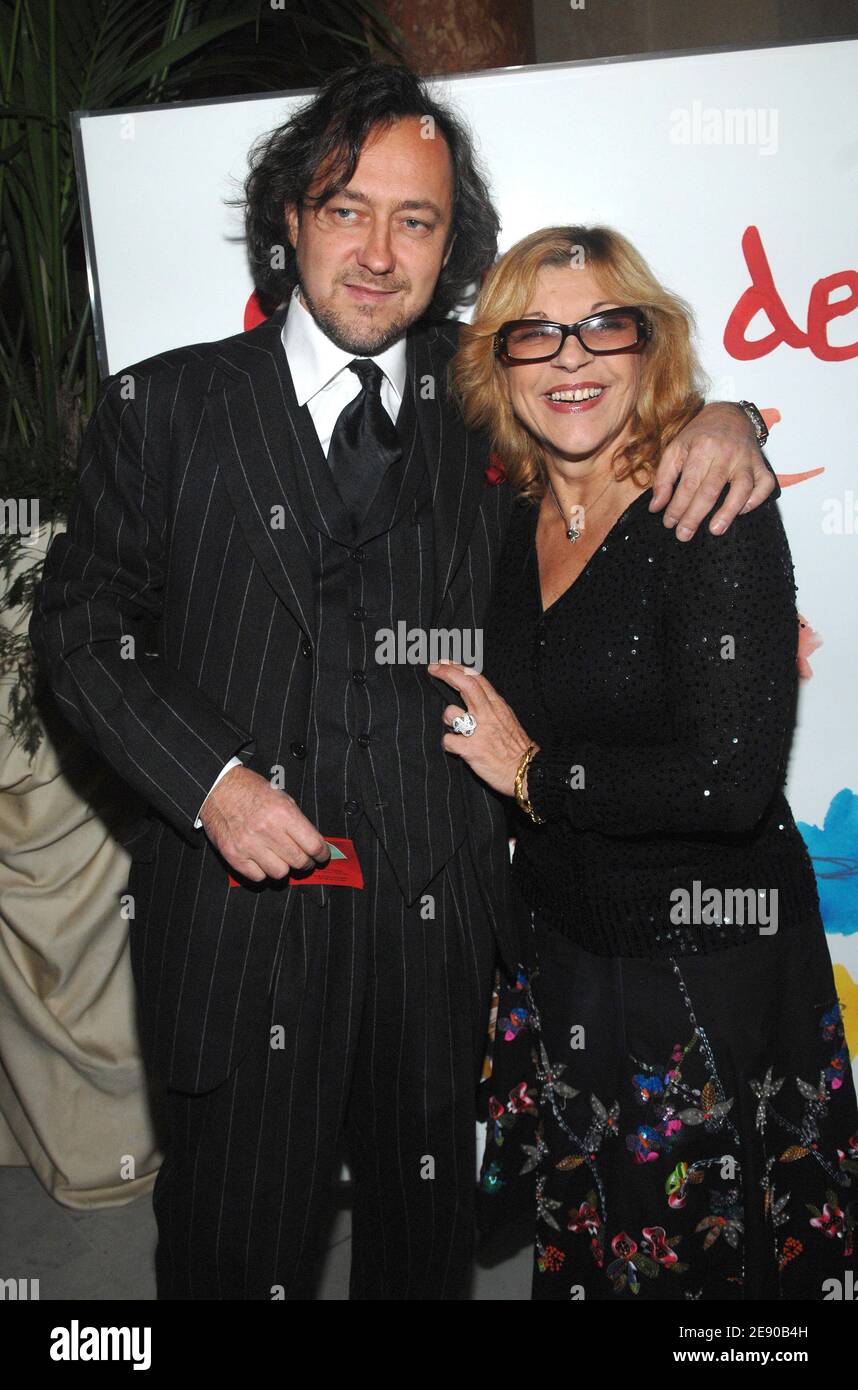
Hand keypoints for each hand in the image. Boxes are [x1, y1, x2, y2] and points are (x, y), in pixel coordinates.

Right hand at [199, 765, 329, 881]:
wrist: (218, 788)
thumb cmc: (252, 791)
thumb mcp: (282, 797)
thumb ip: (298, 822)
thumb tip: (315, 844)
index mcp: (283, 813)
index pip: (313, 845)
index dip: (322, 854)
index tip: (322, 855)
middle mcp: (267, 830)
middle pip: (299, 861)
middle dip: (306, 862)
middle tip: (304, 859)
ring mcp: (249, 845)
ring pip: (280, 873)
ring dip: (284, 867)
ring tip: (281, 859)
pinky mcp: (234, 856)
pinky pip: (258, 877)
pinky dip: (263, 872)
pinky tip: (263, 860)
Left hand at [428, 660, 534, 796]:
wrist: (527, 771)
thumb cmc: (516, 748)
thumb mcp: (507, 719)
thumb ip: (490, 707)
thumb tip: (472, 698)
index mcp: (497, 706)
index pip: (476, 678)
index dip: (458, 668)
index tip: (443, 664)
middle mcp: (488, 714)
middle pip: (465, 684)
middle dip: (446, 673)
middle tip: (433, 669)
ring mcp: (479, 731)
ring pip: (450, 712)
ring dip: (447, 719)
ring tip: (456, 728)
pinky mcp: (472, 749)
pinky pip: (448, 740)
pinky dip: (449, 744)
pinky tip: (457, 748)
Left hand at [650, 402, 773, 539]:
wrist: (729, 415)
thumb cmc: (700, 435)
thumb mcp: (676, 449)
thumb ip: (664, 477)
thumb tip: (656, 507)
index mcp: (702, 447)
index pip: (688, 483)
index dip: (678, 506)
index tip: (669, 523)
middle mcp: (726, 453)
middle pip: (711, 489)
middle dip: (695, 516)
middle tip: (684, 535)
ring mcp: (746, 459)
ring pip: (742, 488)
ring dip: (728, 512)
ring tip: (715, 530)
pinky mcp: (761, 464)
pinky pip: (765, 484)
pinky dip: (755, 500)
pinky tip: (741, 511)